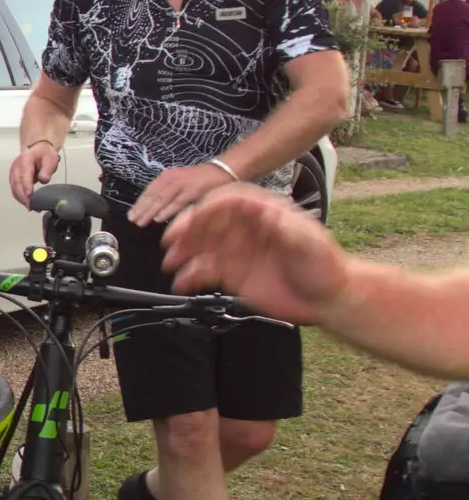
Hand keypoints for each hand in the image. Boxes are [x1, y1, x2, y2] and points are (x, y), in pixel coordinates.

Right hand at [8, 143, 59, 206]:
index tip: (30, 195)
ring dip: (21, 198)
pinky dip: (19, 197)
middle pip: (17, 183)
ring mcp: (13, 172)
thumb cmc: (44, 154)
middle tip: (31, 206)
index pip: (24, 174)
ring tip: (30, 206)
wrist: (38, 150)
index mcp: (25, 159)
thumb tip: (43, 179)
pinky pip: (14, 189)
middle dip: (23, 196)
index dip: (26, 186)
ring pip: (14, 188)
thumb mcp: (50, 159)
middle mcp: (16, 166)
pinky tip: (26, 202)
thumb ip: (47, 169)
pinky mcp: (13, 178)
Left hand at [127, 162, 235, 226]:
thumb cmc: (200, 180)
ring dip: (150, 212)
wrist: (222, 170)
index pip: (149, 191)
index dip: (139, 203)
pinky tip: (158, 219)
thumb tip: (153, 210)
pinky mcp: (193, 191)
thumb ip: (168, 194)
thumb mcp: (180, 184)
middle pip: (153, 196)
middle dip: (142, 209)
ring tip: (141, 222)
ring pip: (162, 200)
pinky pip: (177, 202)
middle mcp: (172, 179)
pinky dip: (167, 210)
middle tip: (133, 221)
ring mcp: (182, 184)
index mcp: (167, 177)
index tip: (131, 215)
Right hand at [161, 184, 348, 323]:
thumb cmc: (325, 267)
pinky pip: (203, 270)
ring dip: (182, 250)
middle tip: (172, 238)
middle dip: (187, 227)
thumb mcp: (310, 243)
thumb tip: (265, 211)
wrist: (327, 299)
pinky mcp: (232, 272)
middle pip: (209, 220)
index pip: (231, 200)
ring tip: (171, 261)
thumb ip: (286, 227)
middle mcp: (246, 229)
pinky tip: (182, 281)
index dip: (211, 205)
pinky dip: (189, 275)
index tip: (196, 215)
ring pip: (200, 244)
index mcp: (264, 213)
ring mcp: (237, 250)